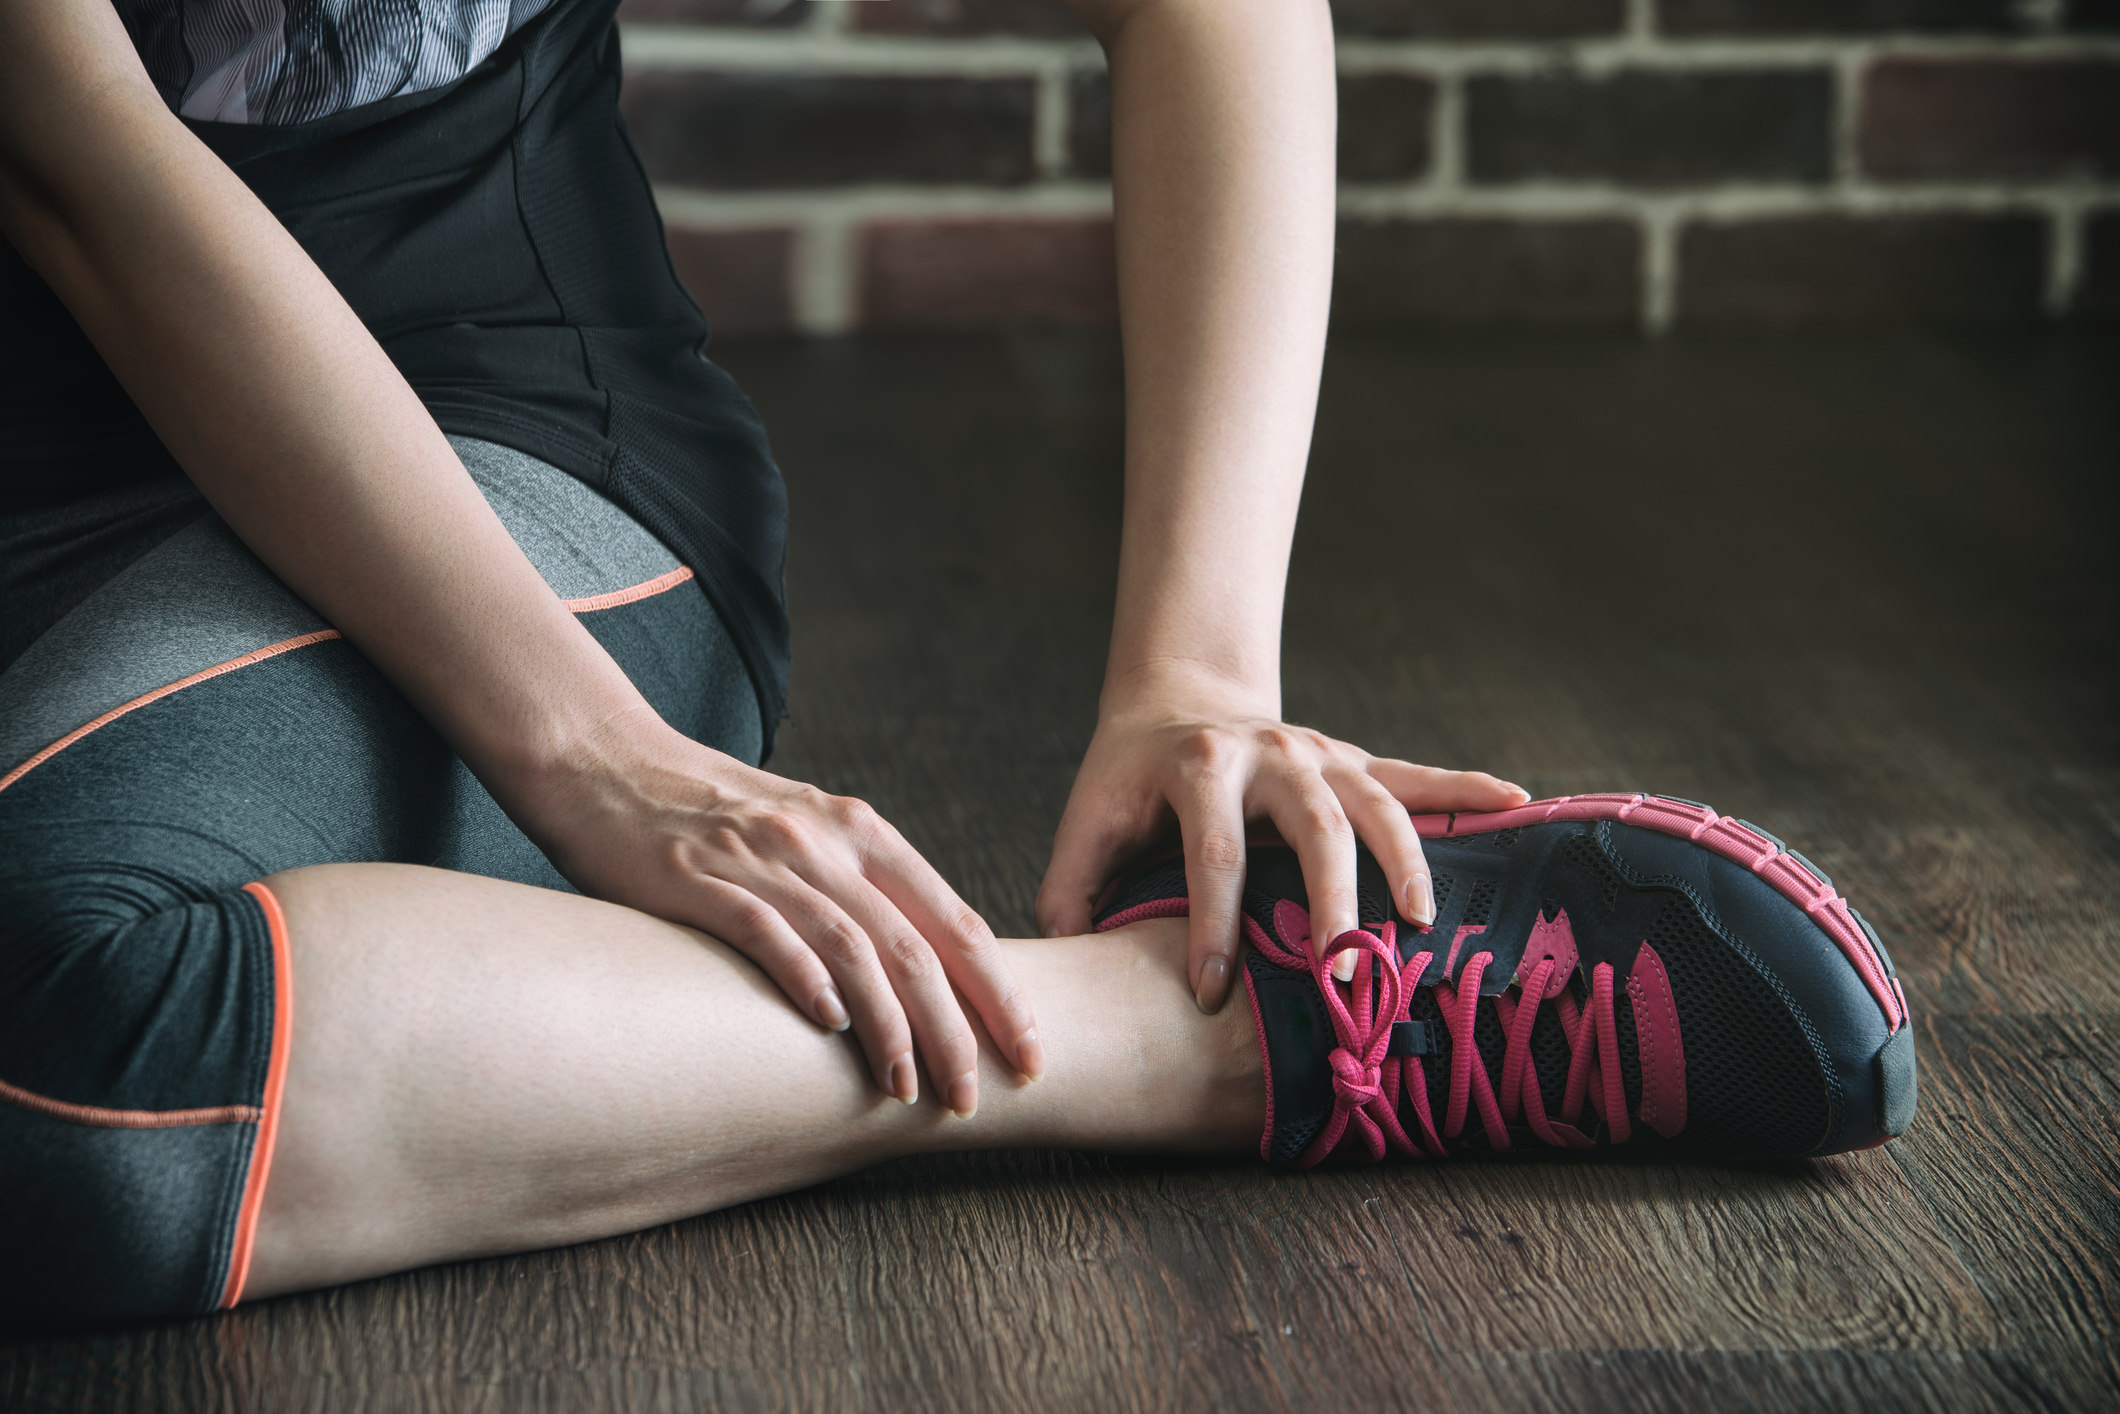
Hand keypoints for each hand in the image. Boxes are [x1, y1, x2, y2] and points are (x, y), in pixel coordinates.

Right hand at [517, 709, 1041, 1115]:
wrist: (605, 760)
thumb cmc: (710, 812)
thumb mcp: (802, 833)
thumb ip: (857, 887)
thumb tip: (920, 972)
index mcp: (862, 830)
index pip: (953, 919)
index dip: (1000, 990)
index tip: (1030, 1051)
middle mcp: (826, 840)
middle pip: (914, 944)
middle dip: (955, 1028)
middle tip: (975, 1096)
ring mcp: (764, 857)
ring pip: (853, 948)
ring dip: (888, 1027)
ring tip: (905, 1089)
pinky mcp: (700, 877)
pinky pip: (767, 931)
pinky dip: (805, 979)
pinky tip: (830, 1026)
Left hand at [1036, 665, 1527, 1011]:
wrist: (1174, 702)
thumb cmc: (1127, 782)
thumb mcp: (1087, 823)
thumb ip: (1071, 892)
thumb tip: (1070, 964)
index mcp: (1198, 766)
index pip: (1210, 851)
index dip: (1213, 924)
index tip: (1214, 992)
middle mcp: (1269, 752)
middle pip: (1313, 822)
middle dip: (1331, 894)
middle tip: (1343, 966)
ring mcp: (1320, 752)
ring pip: (1376, 801)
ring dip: (1407, 859)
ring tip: (1425, 922)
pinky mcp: (1353, 761)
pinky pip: (1418, 776)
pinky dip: (1468, 790)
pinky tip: (1520, 804)